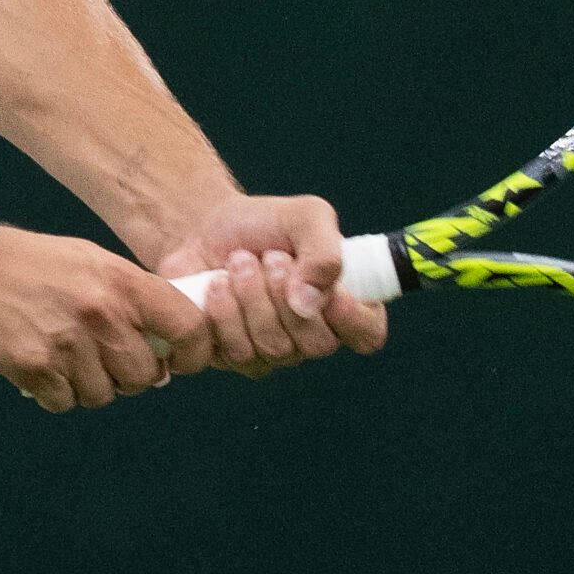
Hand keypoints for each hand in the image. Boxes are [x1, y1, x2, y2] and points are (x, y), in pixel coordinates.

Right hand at [0, 224, 210, 411]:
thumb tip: (167, 355)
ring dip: (89, 385)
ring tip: (68, 356)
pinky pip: (65, 402)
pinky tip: (44, 364)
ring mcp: (67, 343)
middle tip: (105, 356)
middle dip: (129, 375)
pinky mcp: (34, 367)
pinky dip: (57, 392)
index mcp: (122, 282)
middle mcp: (100, 313)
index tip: (180, 361)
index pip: (187, 327)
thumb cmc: (38, 266)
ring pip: (103, 395)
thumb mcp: (94, 262)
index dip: (194, 352)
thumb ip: (134, 300)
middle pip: (143, 376)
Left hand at [155, 194, 388, 378]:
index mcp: (343, 302)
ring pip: (272, 348)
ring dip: (250, 295)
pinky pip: (232, 352)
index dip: (351, 318)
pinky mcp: (231, 357)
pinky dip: (221, 311)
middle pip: (315, 344)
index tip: (331, 290)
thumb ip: (324, 252)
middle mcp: (312, 335)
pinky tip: (215, 284)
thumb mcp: (305, 216)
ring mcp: (273, 352)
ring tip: (237, 261)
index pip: (367, 334)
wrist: (206, 228)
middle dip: (285, 294)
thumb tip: (309, 302)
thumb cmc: (264, 223)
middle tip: (269, 256)